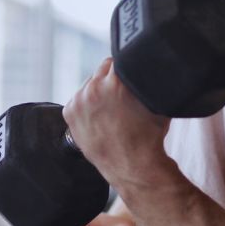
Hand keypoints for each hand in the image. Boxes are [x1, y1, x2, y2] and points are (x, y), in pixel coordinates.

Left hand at [64, 57, 171, 190]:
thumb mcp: (155, 102)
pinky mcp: (69, 113)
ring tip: (111, 109)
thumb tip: (147, 67)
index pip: (118, 58)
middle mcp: (94, 88)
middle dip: (112, 79)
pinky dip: (87, 105)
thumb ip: (147, 80)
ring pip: (89, 84)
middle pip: (102, 70)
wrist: (132, 166)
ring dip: (98, 91)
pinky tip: (99, 117)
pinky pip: (79, 99)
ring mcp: (79, 101)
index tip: (130, 74)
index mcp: (116, 82)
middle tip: (122, 96)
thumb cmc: (148, 137)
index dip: (126, 65)